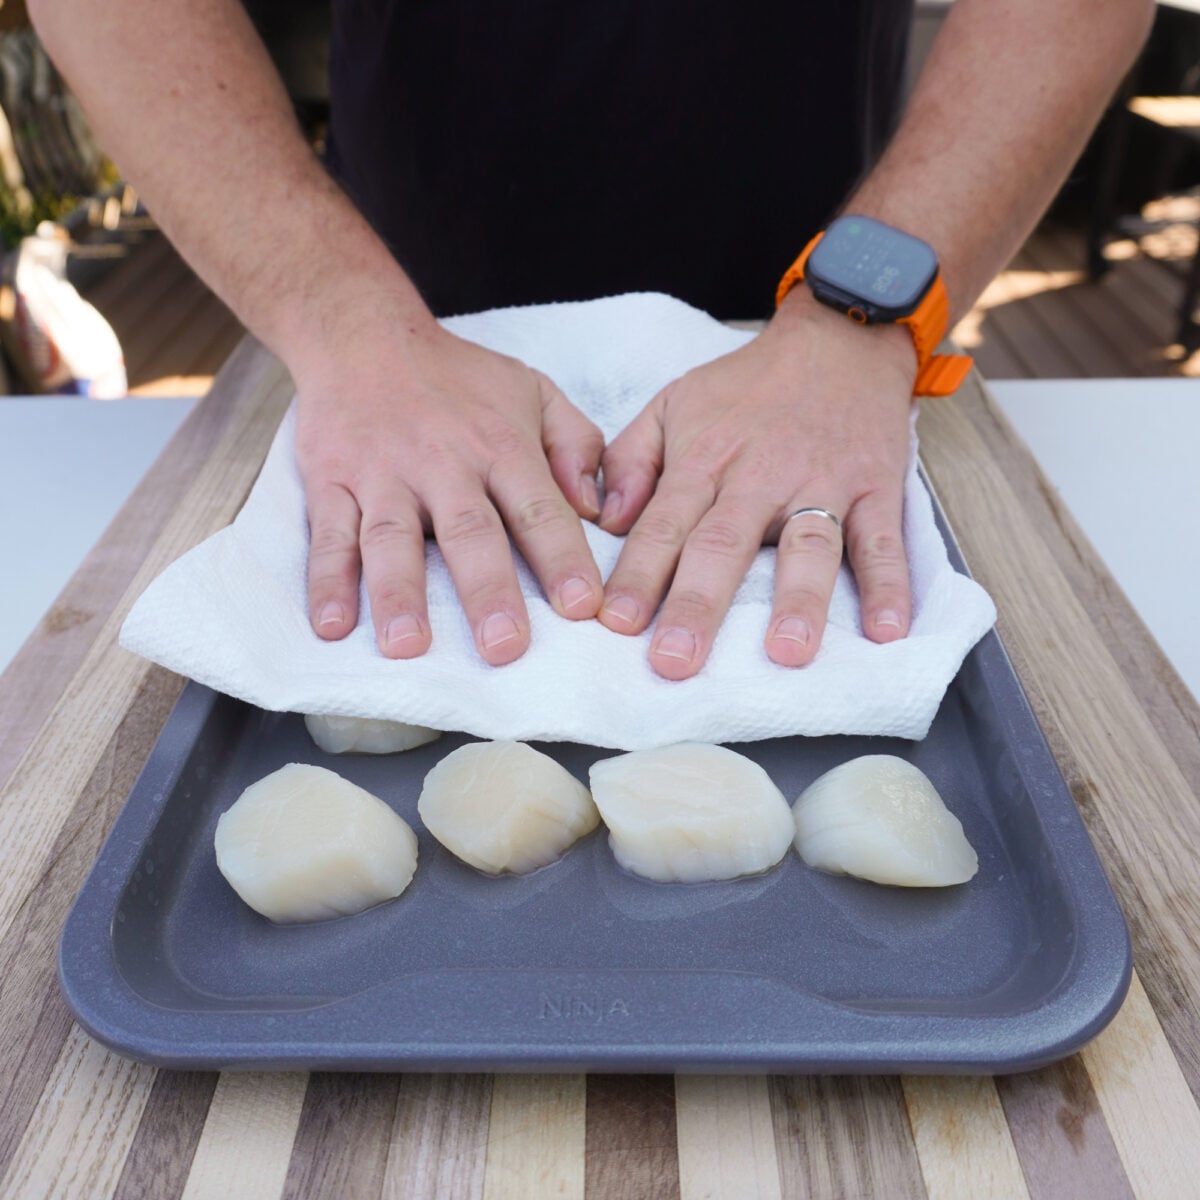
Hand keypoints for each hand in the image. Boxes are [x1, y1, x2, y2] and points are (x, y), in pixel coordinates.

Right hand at [292, 309, 604, 664]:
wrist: (363, 336)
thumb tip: (600, 510)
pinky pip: (329, 535)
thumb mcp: (534, 390)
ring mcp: (382, 475)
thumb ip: (576, 444)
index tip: (583, 609)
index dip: (562, 559)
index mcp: (501, 446)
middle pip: (468, 534)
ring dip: (399, 594)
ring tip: (408, 647)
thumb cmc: (459, 379)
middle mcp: (443, 464)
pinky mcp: (331, 482)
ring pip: (391, 539)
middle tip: (504, 648)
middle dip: (488, 592)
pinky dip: (327, 580)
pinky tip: (332, 624)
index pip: (539, 509)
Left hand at [596, 290, 916, 678]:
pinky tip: (889, 630)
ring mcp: (822, 483)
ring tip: (785, 653)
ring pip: (807, 548)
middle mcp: (759, 478)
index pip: (663, 525)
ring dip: (797, 602)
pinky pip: (883, 540)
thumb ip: (630, 460)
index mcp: (704, 461)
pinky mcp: (876, 487)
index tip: (615, 624)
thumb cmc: (746, 387)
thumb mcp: (673, 404)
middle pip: (724, 546)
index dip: (638, 575)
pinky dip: (890, 585)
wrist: (837, 338)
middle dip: (697, 605)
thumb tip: (604, 521)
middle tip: (676, 660)